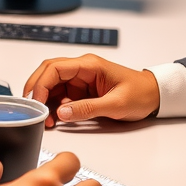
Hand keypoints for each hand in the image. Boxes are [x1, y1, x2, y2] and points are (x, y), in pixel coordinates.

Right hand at [24, 53, 159, 126]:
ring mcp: (80, 80)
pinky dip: (53, 106)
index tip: (36, 102)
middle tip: (31, 109)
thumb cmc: (140, 94)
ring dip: (44, 100)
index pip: (55, 68)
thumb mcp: (115, 104)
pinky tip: (54, 118)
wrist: (154, 95)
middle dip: (36, 90)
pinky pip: (61, 95)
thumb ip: (87, 108)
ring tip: (45, 120)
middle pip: (48, 73)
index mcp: (89, 65)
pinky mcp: (81, 91)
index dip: (41, 84)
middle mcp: (81, 69)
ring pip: (52, 85)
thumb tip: (61, 112)